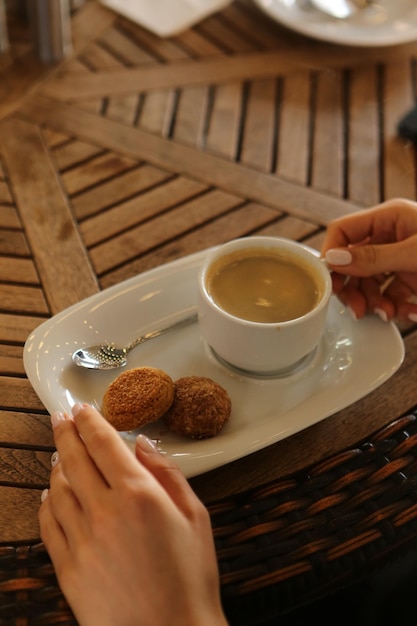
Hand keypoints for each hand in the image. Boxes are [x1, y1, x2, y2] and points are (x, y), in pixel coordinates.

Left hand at [39, 404, 227, 625]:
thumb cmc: (191, 579)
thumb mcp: (196, 517)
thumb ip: (168, 474)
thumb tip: (143, 445)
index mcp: (138, 494)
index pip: (104, 443)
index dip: (90, 420)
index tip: (82, 408)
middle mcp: (104, 511)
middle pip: (75, 458)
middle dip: (66, 432)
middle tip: (60, 417)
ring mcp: (81, 540)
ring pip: (57, 488)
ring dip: (56, 464)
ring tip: (58, 453)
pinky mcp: (68, 567)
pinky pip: (48, 524)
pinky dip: (46, 502)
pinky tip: (49, 494)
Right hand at [321, 198, 416, 321]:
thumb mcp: (414, 253)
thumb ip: (374, 257)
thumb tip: (334, 259)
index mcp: (389, 218)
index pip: (343, 231)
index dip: (331, 256)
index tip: (329, 282)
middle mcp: (391, 236)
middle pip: (352, 262)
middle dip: (354, 289)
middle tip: (357, 309)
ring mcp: (400, 258)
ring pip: (370, 283)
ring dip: (376, 303)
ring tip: (388, 314)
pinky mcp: (413, 278)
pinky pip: (392, 295)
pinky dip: (396, 308)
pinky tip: (408, 313)